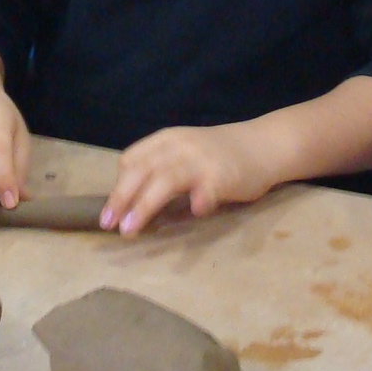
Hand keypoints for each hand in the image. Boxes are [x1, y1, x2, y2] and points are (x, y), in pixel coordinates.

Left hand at [102, 125, 274, 235]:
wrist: (262, 144)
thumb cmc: (217, 154)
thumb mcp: (183, 151)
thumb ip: (160, 168)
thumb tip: (129, 202)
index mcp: (166, 140)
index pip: (132, 159)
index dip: (118, 186)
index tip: (111, 212)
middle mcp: (180, 146)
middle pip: (142, 170)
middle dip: (122, 198)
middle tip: (109, 226)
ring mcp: (201, 160)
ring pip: (166, 181)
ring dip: (145, 206)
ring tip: (131, 229)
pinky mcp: (223, 176)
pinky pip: (208, 190)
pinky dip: (200, 200)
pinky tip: (195, 212)